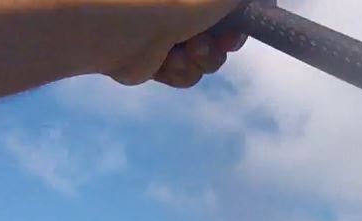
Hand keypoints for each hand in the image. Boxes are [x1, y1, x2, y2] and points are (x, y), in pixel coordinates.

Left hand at [101, 1, 253, 88]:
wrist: (102, 28)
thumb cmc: (157, 1)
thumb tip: (259, 3)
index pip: (227, 7)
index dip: (240, 19)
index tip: (242, 27)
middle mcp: (174, 8)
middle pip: (220, 31)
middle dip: (222, 42)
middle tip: (219, 43)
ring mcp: (162, 31)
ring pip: (204, 56)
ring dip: (202, 59)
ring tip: (185, 52)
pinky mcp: (152, 58)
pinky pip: (184, 72)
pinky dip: (180, 71)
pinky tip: (167, 63)